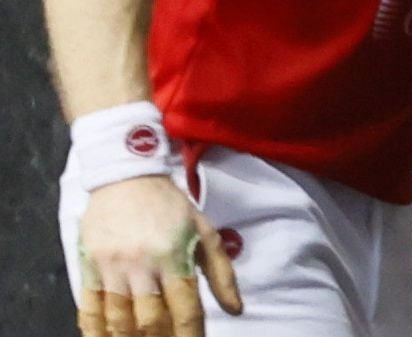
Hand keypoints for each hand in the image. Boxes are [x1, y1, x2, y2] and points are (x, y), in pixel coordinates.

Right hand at [76, 175, 241, 336]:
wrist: (127, 177)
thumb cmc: (170, 206)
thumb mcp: (204, 232)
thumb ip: (221, 272)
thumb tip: (235, 308)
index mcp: (174, 256)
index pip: (186, 309)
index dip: (191, 335)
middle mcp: (142, 265)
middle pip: (151, 320)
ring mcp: (112, 268)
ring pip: (119, 320)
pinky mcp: (89, 266)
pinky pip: (89, 308)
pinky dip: (95, 330)